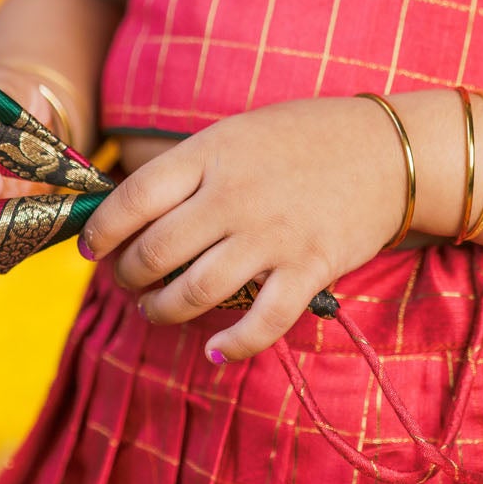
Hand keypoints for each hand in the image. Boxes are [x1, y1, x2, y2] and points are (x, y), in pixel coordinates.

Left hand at [79, 96, 407, 360]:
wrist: (392, 152)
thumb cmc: (308, 138)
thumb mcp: (239, 132)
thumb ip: (192, 168)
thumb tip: (133, 208)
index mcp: (211, 154)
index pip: (133, 199)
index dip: (101, 231)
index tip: (90, 248)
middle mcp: (234, 196)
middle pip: (155, 252)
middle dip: (129, 278)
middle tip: (129, 282)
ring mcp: (271, 236)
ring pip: (194, 292)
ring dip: (164, 311)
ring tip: (157, 310)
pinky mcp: (308, 269)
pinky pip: (261, 323)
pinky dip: (233, 346)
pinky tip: (216, 351)